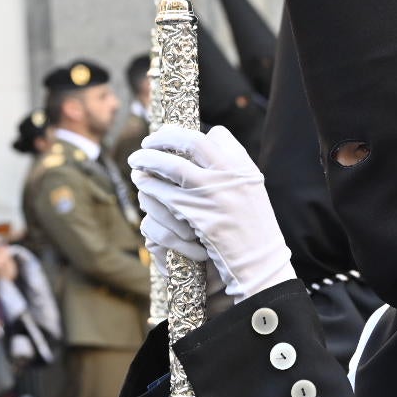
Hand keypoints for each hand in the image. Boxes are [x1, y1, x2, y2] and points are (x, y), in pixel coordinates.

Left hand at [131, 126, 294, 301]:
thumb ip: (232, 169)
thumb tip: (209, 141)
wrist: (259, 261)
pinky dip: (150, 186)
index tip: (172, 137)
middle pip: (191, 142)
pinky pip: (165, 194)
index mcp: (244, 166)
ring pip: (171, 166)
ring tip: (136, 163)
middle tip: (147, 142)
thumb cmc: (253, 227)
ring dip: (148, 161)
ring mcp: (213, 194)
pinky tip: (143, 184)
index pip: (217, 135)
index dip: (191, 135)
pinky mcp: (197, 214)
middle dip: (164, 138)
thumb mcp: (251, 190)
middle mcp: (230, 174)